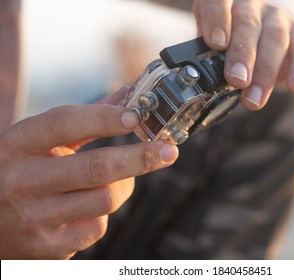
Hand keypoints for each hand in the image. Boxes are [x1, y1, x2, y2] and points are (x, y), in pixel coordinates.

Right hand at [0, 89, 178, 258]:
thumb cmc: (20, 171)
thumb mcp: (39, 141)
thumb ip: (84, 119)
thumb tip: (127, 95)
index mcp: (18, 145)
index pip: (65, 123)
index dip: (104, 118)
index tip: (136, 116)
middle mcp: (22, 181)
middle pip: (96, 167)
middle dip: (141, 157)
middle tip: (169, 150)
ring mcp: (34, 217)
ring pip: (104, 199)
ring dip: (124, 187)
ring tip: (122, 181)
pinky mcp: (47, 246)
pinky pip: (96, 227)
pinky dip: (103, 215)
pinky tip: (90, 208)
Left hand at [192, 0, 293, 109]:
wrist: (274, 11)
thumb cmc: (235, 26)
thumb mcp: (215, 29)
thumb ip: (206, 47)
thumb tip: (198, 77)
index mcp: (227, 1)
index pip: (219, 2)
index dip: (217, 20)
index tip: (215, 43)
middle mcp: (254, 4)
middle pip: (248, 25)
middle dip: (242, 55)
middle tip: (236, 80)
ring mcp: (279, 16)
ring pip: (275, 39)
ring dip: (265, 72)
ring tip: (253, 99)